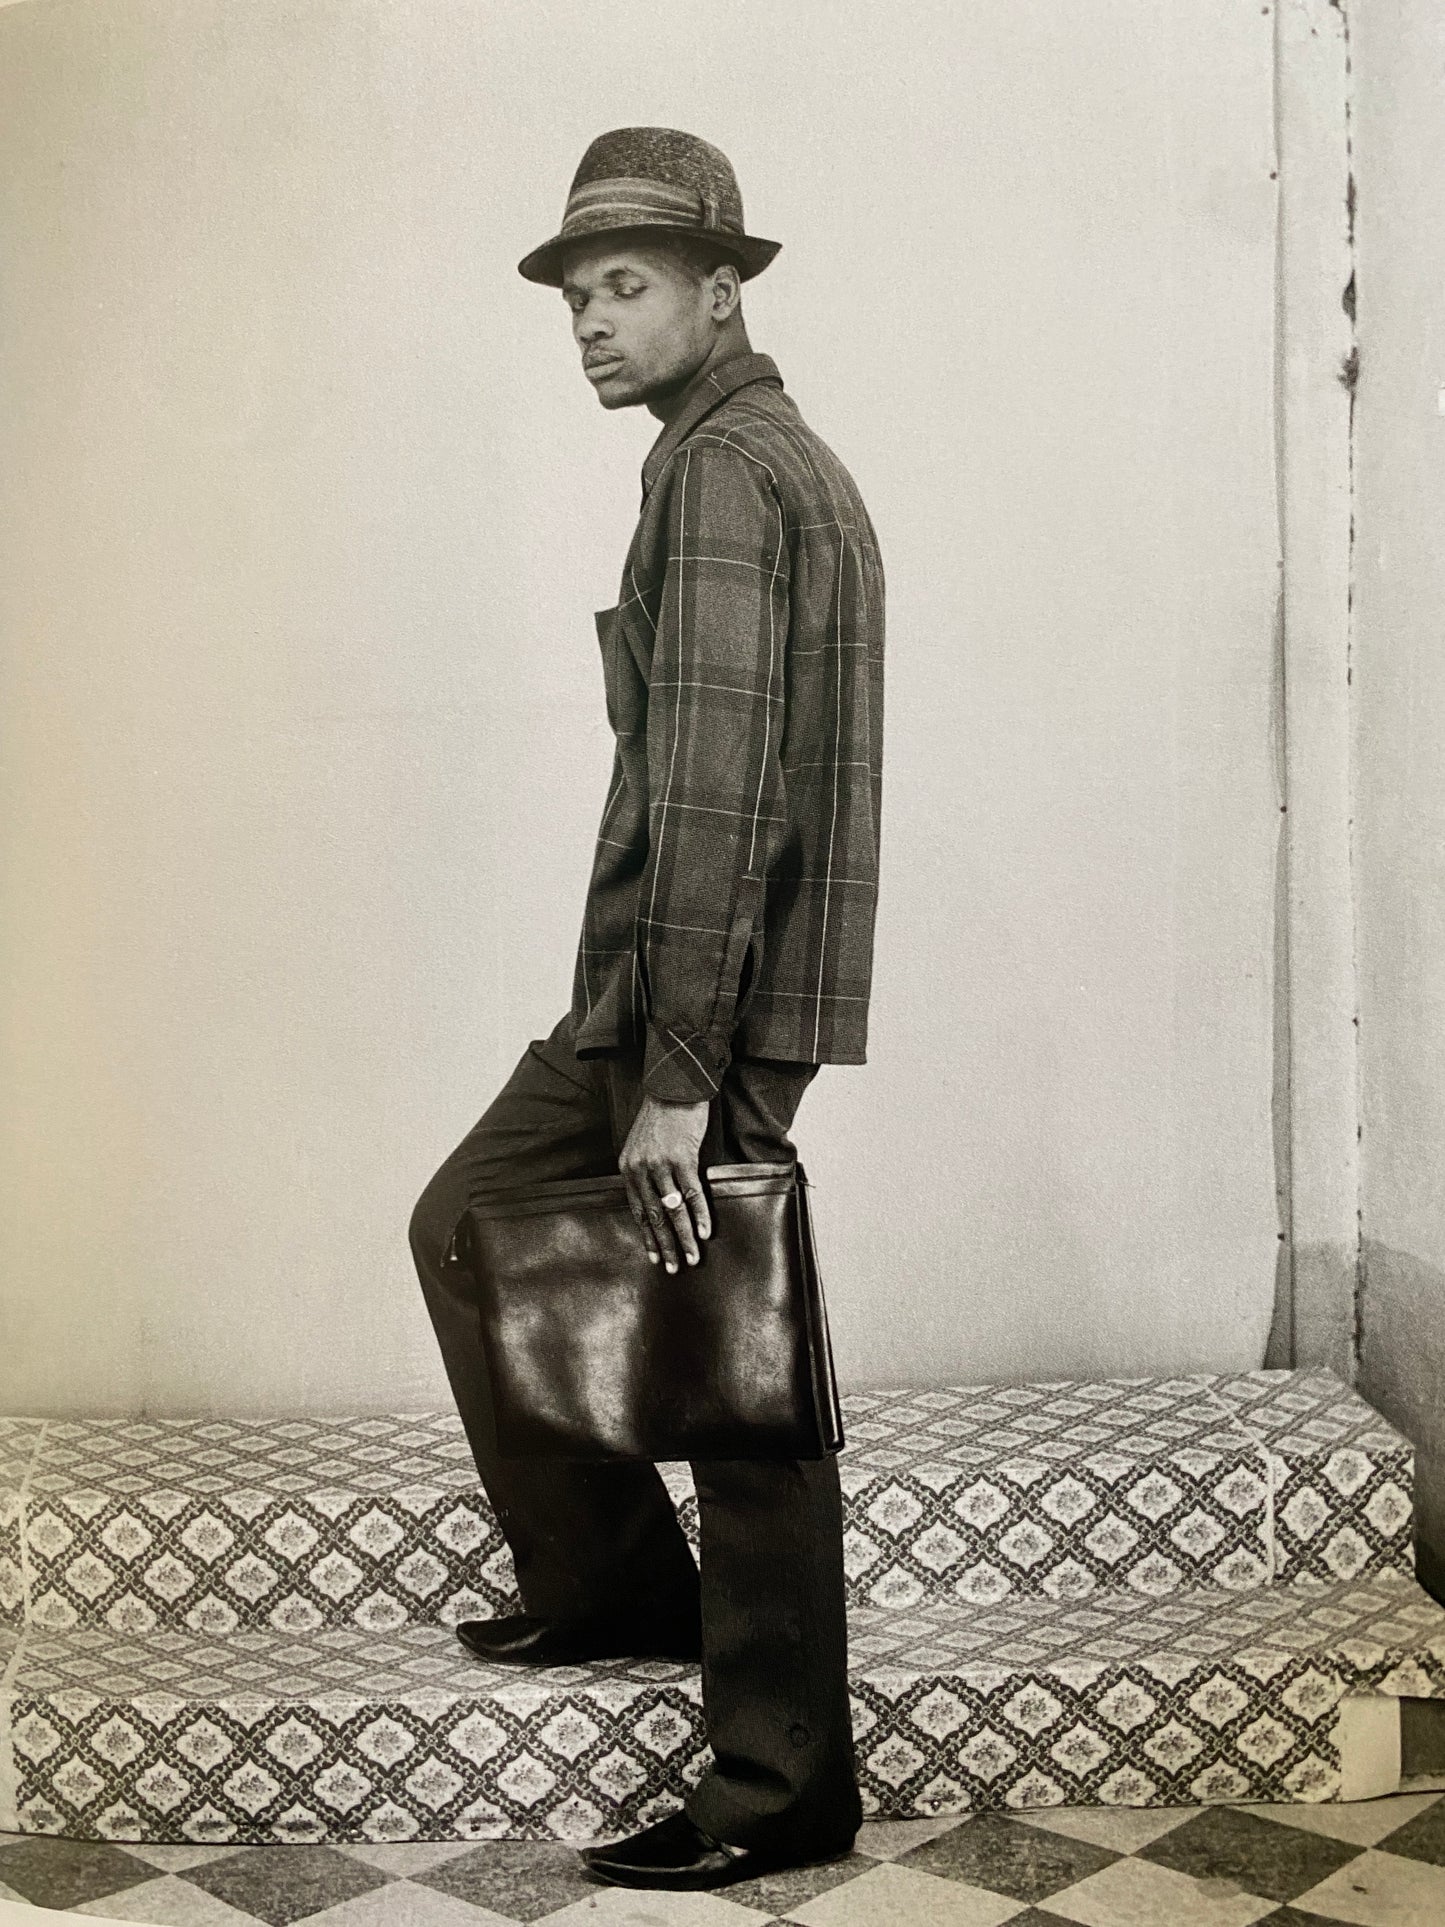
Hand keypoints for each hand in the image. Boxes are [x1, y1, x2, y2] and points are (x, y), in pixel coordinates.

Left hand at [620, 1093, 711, 1270]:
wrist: (675, 1086)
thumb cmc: (662, 1114)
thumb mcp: (644, 1143)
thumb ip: (647, 1170)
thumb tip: (660, 1196)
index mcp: (628, 1167)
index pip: (638, 1210)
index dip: (648, 1235)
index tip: (656, 1256)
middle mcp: (640, 1169)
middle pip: (654, 1215)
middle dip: (666, 1244)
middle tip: (675, 1267)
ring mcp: (660, 1164)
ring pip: (672, 1210)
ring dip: (684, 1237)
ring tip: (693, 1257)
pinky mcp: (682, 1158)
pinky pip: (691, 1194)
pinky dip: (699, 1215)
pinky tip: (705, 1231)